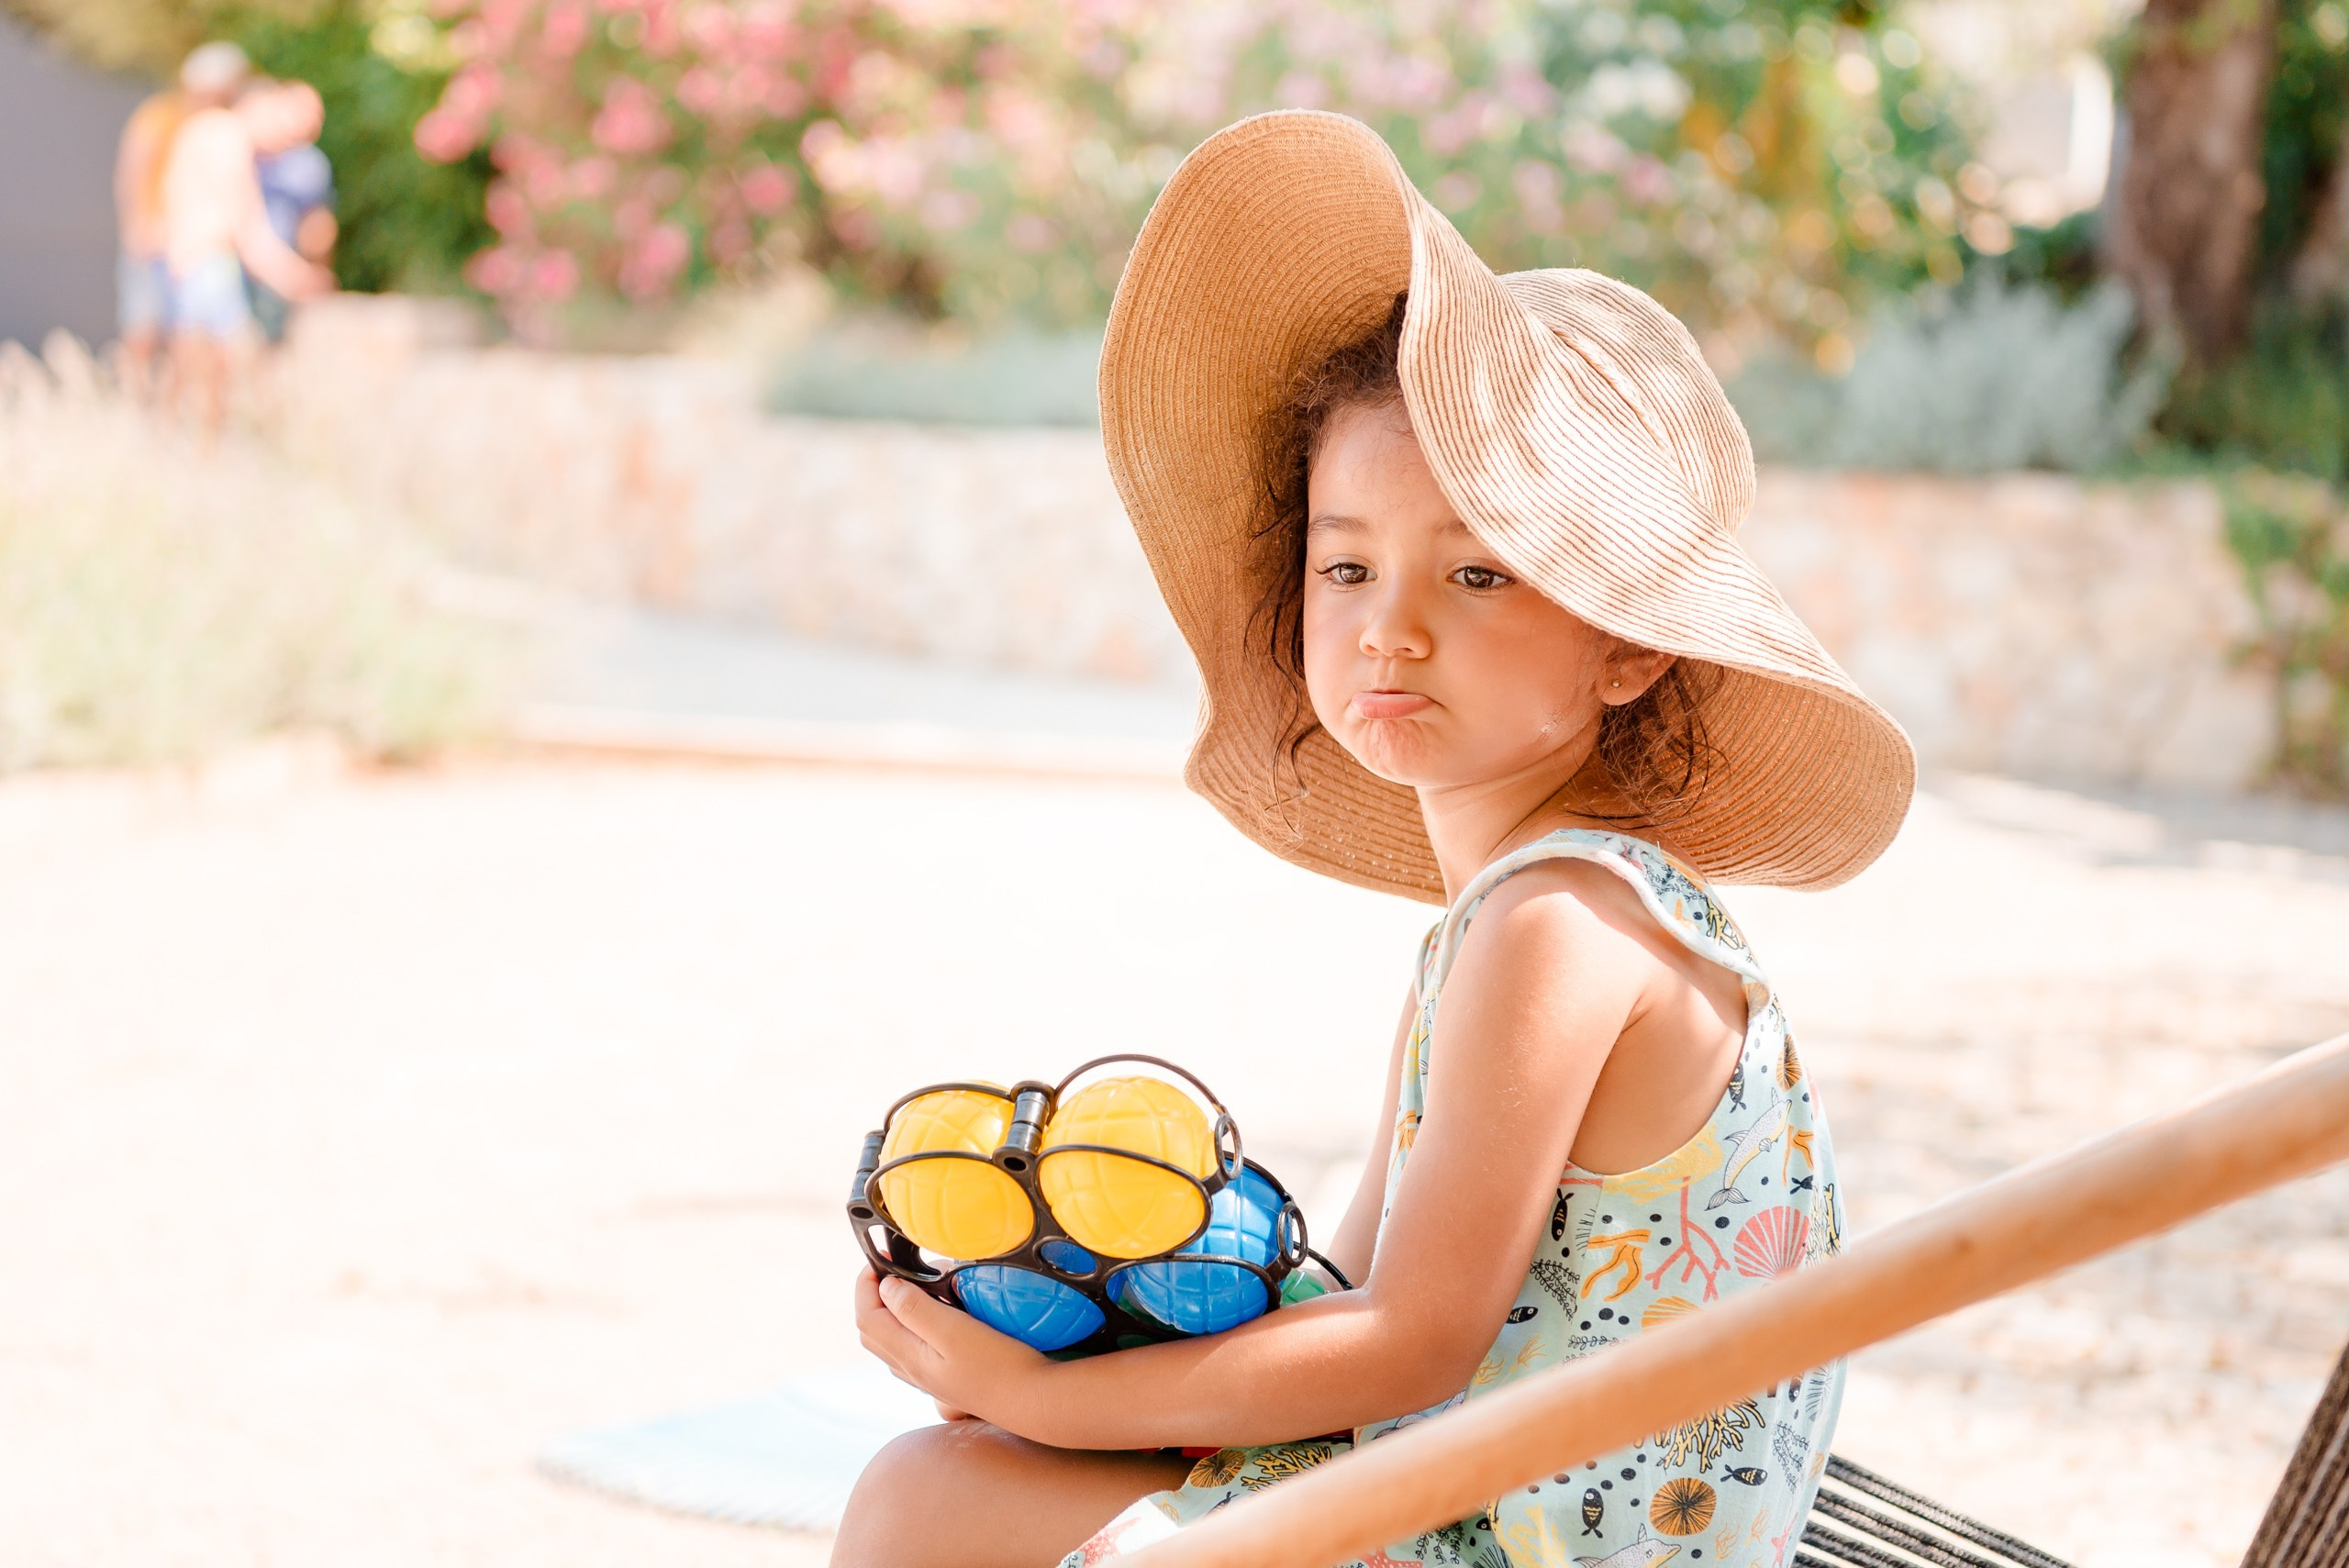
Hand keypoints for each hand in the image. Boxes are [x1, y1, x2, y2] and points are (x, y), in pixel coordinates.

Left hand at [854, 1267, 1053, 1435]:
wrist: (1032, 1401)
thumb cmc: (999, 1365)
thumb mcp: (954, 1330)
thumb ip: (915, 1309)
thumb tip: (886, 1287)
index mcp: (909, 1356)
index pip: (866, 1316)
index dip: (865, 1283)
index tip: (881, 1256)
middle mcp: (912, 1369)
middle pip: (872, 1329)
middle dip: (874, 1294)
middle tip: (894, 1268)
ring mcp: (928, 1377)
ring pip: (890, 1340)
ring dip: (891, 1309)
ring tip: (915, 1285)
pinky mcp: (945, 1378)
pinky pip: (911, 1349)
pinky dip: (910, 1324)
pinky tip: (934, 1314)